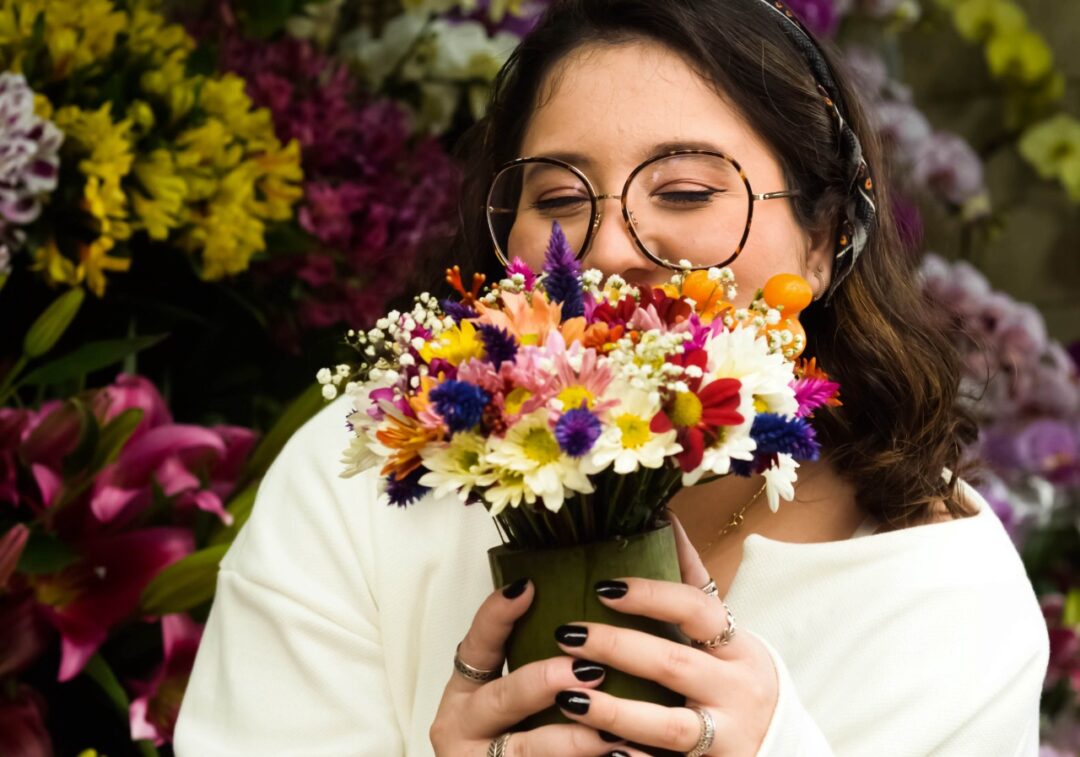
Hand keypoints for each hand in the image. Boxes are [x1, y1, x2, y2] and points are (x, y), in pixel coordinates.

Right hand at [429, 578, 628, 755]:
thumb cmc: (516, 735)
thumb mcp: (512, 699)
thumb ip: (531, 660)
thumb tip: (579, 617)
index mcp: (466, 693)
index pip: (478, 645)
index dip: (498, 615)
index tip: (527, 587)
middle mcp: (465, 727)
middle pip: (503, 698)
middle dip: (544, 683)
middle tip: (587, 670)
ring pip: (525, 750)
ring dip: (571, 740)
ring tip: (612, 732)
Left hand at [549, 512, 778, 755]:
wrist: (777, 745)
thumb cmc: (734, 676)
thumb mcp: (723, 631)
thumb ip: (691, 580)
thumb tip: (663, 516)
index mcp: (736, 645)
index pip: (696, 609)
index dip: (650, 595)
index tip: (603, 586)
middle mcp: (736, 688)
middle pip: (673, 665)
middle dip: (617, 648)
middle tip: (567, 633)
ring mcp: (723, 734)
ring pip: (666, 725)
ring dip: (614, 710)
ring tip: (566, 697)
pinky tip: (600, 750)